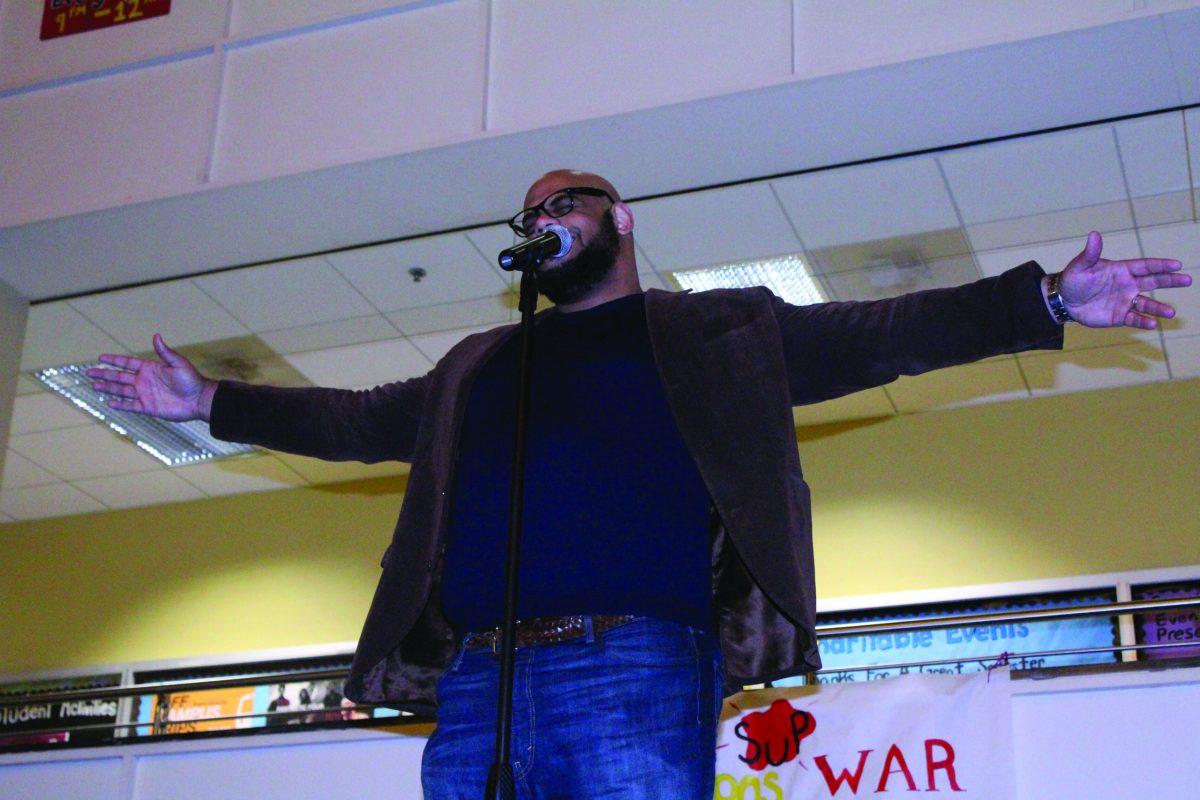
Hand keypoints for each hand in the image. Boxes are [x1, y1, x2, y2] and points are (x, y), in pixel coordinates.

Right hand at [86, 334, 216, 420]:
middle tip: (89, 372)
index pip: (127, 363)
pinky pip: (130, 406)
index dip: (114, 360)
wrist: (199, 400)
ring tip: (94, 385)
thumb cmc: (191, 380)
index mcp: (150, 368)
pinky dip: (120, 404)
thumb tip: (156, 336)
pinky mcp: (148, 407)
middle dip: (104, 374)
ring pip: (121, 390)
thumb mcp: (178, 363)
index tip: (100, 357)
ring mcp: (145, 394)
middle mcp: (144, 381)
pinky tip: (109, 402)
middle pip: (119, 377)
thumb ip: (165, 352)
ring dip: (108, 388)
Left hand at [1055, 231, 1190, 328]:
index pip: (1145, 266)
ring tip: (1171, 312)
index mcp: (1122, 270)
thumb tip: (1094, 234)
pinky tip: (1153, 324)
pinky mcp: (1119, 316)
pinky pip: (1134, 319)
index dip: (1161, 265)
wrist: (1063, 301)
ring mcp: (1124, 301)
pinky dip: (1143, 321)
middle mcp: (1128, 285)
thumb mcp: (1080, 266)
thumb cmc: (1073, 280)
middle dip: (1170, 281)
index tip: (1177, 264)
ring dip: (1158, 307)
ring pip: (1146, 303)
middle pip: (1153, 282)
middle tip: (1188, 280)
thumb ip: (1090, 253)